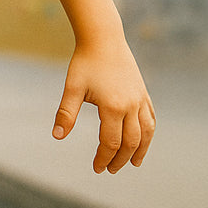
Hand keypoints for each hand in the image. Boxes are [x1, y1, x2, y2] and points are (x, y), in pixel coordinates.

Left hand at [53, 38, 155, 173]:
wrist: (103, 38)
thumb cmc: (85, 62)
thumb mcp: (73, 87)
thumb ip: (66, 113)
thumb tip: (57, 136)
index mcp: (113, 107)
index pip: (110, 143)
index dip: (104, 158)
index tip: (97, 168)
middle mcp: (131, 106)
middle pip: (130, 142)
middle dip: (120, 159)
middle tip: (110, 170)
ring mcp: (140, 99)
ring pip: (145, 133)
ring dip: (140, 150)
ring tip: (133, 163)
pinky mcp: (143, 92)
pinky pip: (150, 118)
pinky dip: (148, 133)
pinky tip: (143, 139)